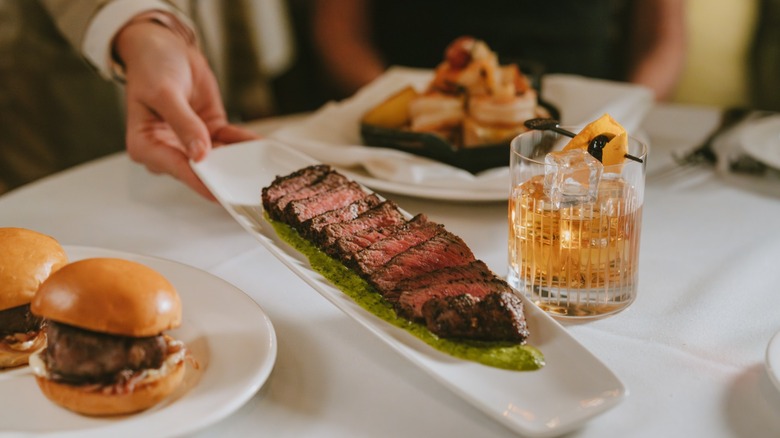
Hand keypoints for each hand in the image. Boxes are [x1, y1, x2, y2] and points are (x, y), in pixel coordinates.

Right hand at [114, 20, 257, 199]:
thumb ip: (183, 123)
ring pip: (218, 158)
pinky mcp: (209, 132)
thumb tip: (199, 154)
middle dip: (224, 176)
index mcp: (146, 146)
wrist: (162, 47)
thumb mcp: (164, 93)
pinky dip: (244, 143)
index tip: (221, 193)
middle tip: (248, 186)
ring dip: (239, 161)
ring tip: (260, 168)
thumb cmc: (151, 67)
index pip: (177, 168)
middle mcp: (168, 150)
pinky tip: (260, 146)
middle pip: (200, 170)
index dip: (201, 181)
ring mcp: (190, 142)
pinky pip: (229, 141)